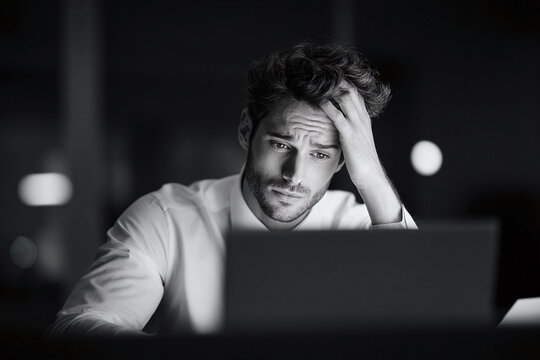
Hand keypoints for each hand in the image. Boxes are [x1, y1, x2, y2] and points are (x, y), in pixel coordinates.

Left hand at [320, 81, 402, 224]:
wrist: (370, 175)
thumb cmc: (361, 160)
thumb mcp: (356, 140)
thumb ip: (349, 129)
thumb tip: (337, 125)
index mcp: (363, 118)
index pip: (355, 92)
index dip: (343, 82)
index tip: (328, 75)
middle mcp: (361, 118)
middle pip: (350, 89)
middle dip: (336, 79)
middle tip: (320, 70)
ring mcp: (356, 125)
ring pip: (345, 98)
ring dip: (331, 87)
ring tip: (317, 78)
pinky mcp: (349, 135)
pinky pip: (337, 115)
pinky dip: (326, 105)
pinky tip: (317, 99)